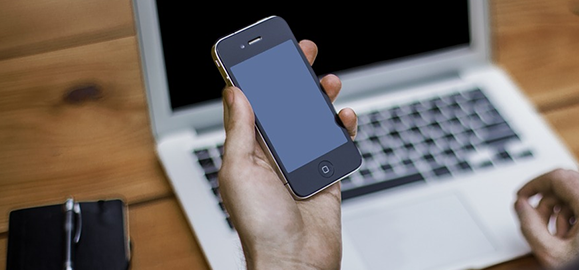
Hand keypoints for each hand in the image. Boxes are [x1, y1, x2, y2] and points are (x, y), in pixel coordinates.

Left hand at [218, 40, 356, 269]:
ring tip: (329, 83)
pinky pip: (336, 145)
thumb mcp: (239, 171)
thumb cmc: (260, 227)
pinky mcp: (326, 176)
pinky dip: (343, 129)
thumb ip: (240, 131)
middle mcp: (274, 156)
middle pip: (286, 108)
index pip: (253, 106)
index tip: (266, 55)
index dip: (259, 79)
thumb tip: (235, 93)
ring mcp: (302, 165)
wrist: (295, 262)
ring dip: (321, 100)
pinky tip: (344, 118)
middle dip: (294, 80)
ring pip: (313, 122)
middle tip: (304, 55)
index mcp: (248, 152)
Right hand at [513, 169, 578, 267]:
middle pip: (569, 184)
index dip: (534, 184)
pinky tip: (575, 238)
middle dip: (548, 202)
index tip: (523, 196)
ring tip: (559, 236)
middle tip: (536, 221)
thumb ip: (531, 227)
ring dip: (563, 211)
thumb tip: (522, 206)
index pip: (558, 177)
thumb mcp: (553, 254)